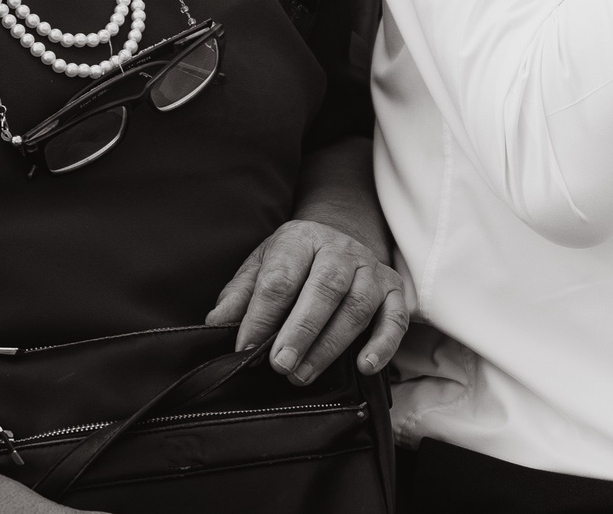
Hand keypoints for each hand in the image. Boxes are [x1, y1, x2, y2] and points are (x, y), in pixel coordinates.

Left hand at [208, 219, 412, 383]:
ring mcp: (370, 268)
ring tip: (303, 374)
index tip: (245, 348)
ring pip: (358, 305)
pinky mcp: (393, 289)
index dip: (262, 315)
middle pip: (324, 288)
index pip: (280, 277)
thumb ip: (239, 295)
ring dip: (331, 344)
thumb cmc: (293, 262)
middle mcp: (339, 250)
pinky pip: (395, 317)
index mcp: (300, 240)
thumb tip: (216, 325)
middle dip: (301, 330)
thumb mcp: (260, 266)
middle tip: (280, 364)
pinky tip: (365, 365)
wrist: (338, 237)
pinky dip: (383, 343)